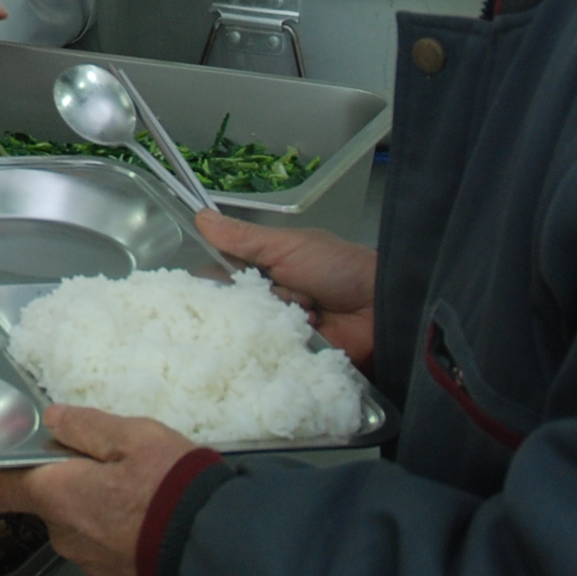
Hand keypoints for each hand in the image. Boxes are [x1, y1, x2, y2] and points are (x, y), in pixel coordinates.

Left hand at [0, 406, 198, 575]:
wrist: (214, 547)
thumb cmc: (173, 490)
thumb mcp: (131, 436)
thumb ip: (86, 426)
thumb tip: (56, 419)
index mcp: (56, 493)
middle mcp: (62, 529)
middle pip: (43, 494)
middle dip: (58, 473)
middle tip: (93, 451)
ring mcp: (86, 554)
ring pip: (72, 513)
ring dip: (87, 494)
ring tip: (129, 475)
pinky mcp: (110, 567)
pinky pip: (95, 532)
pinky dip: (107, 515)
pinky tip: (138, 502)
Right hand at [198, 209, 378, 367]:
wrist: (382, 308)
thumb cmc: (336, 268)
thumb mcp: (288, 246)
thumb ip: (244, 238)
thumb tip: (200, 217)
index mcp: (262, 269)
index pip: (218, 275)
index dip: (206, 281)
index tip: (194, 285)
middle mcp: (264, 301)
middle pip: (227, 309)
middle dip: (234, 307)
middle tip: (250, 302)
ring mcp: (276, 332)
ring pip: (244, 334)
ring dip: (259, 327)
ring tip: (281, 319)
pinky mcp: (289, 358)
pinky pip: (266, 357)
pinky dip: (270, 351)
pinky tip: (277, 344)